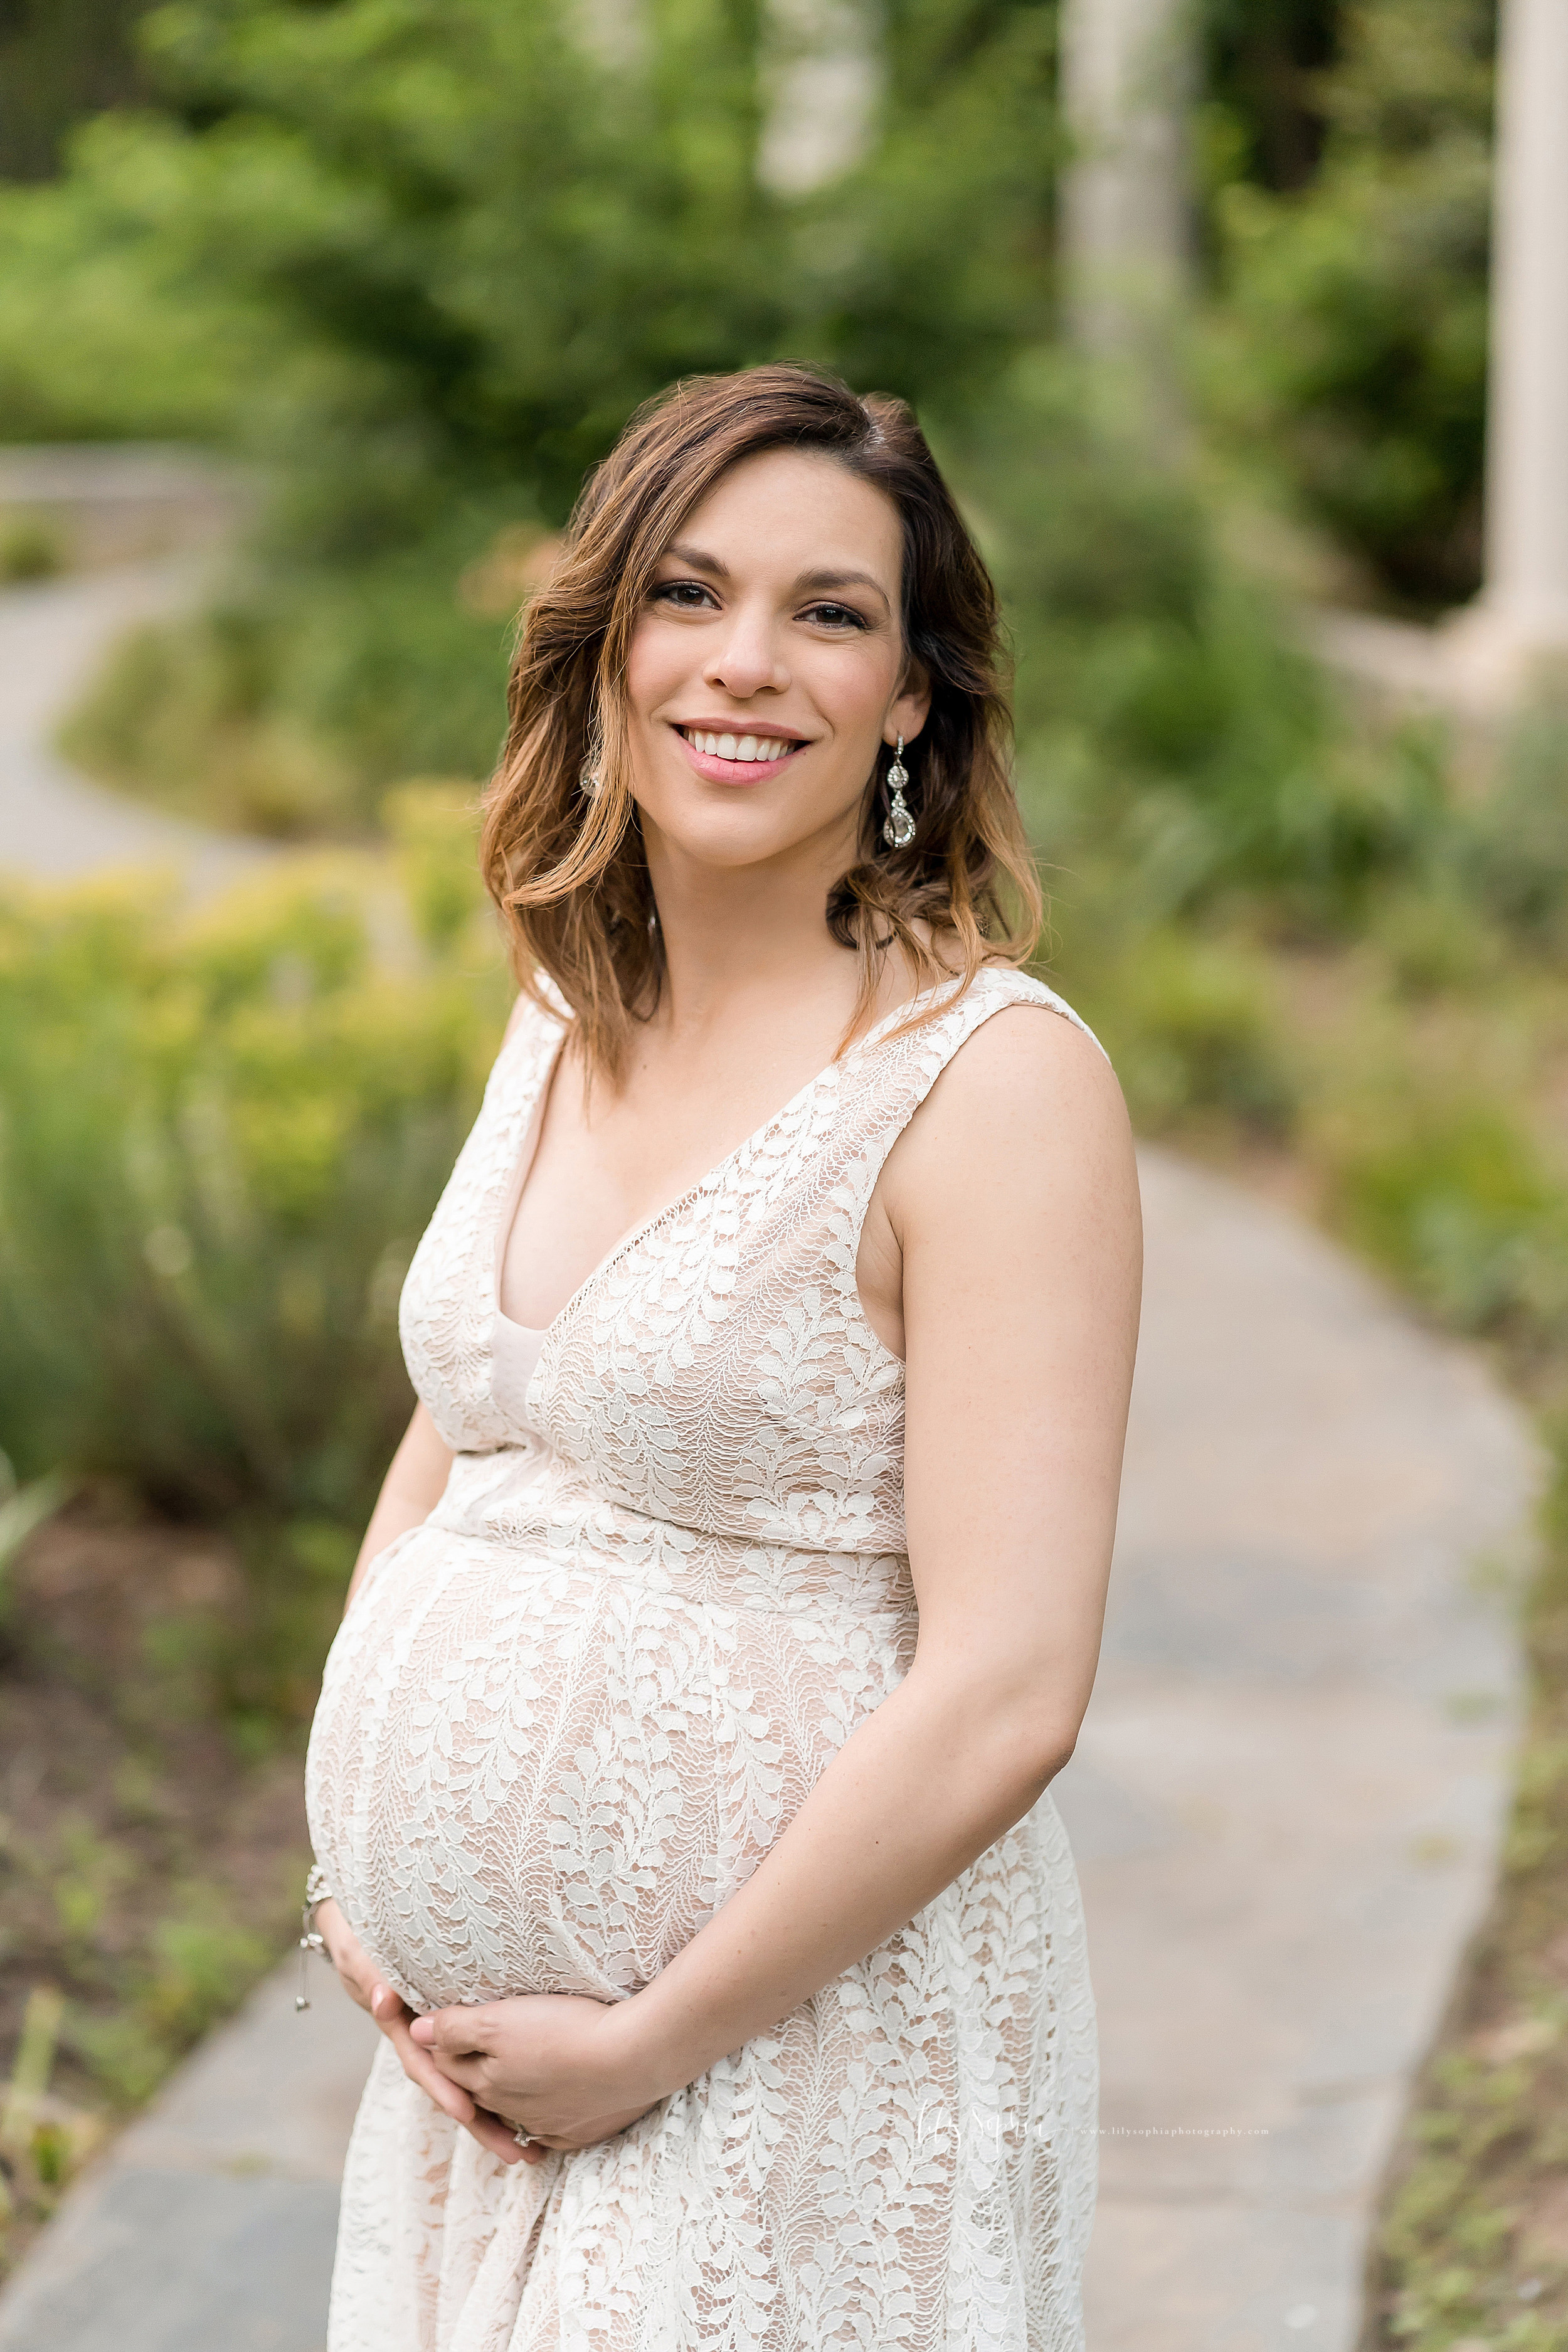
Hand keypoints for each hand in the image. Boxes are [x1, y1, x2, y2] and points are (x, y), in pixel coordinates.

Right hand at [313, 1898, 522, 2167]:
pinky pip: (480, 2065)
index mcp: (401, 2026)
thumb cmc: (365, 1938)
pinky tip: (530, 2115)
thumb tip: (385, 1998)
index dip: (444, 2088)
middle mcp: (422, 2040)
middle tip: (513, 2150)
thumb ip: (371, 1974)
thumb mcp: (362, 1955)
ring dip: (494, 2117)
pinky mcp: (463, 2031)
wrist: (363, 1930)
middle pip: (451, 2088)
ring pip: (469, 2083)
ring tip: (528, 2149)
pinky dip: (500, 2089)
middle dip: (480, 2122)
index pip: (423, 2064)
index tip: (466, 2112)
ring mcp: (442, 2040)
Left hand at [411, 1993, 658, 2166]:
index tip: (442, 2025)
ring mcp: (547, 2125)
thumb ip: (456, 2028)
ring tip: (509, 2081)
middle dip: (471, 2075)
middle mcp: (511, 2110)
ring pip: (514, 2112)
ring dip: (508, 2099)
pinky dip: (544, 2121)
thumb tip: (415, 2032)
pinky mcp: (580, 2131)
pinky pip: (551, 2130)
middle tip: (471, 2053)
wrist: (634, 2058)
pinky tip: (549, 2109)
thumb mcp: (501, 2020)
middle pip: (480, 2091)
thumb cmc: (565, 2030)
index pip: (449, 2066)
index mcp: (487, 2081)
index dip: (442, 2044)